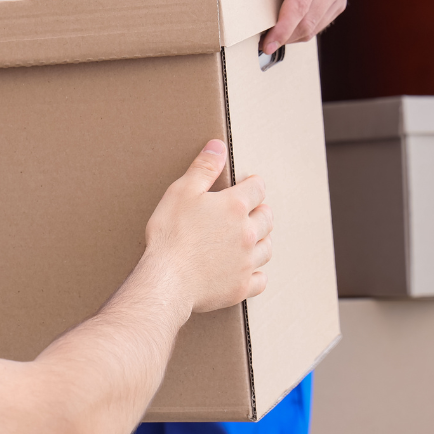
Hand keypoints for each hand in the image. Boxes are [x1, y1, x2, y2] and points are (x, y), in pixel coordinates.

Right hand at [141, 140, 272, 313]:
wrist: (167, 280)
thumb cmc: (170, 235)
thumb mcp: (181, 192)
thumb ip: (203, 168)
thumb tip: (218, 147)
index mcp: (234, 207)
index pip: (257, 188)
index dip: (252, 184)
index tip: (248, 185)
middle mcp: (247, 233)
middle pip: (267, 218)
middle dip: (259, 211)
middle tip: (250, 211)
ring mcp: (246, 262)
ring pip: (266, 248)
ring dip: (261, 240)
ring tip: (250, 238)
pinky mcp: (240, 287)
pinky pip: (260, 279)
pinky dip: (256, 273)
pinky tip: (247, 270)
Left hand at [251, 0, 350, 54]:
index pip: (299, 4)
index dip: (282, 29)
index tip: (267, 44)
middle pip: (308, 21)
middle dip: (284, 37)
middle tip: (262, 44)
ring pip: (315, 26)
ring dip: (293, 36)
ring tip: (271, 37)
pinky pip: (321, 23)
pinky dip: (303, 30)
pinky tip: (287, 28)